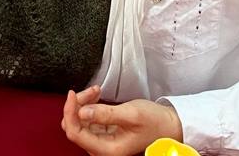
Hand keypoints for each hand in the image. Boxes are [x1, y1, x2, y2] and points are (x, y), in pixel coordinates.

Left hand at [61, 87, 183, 155]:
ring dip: (84, 103)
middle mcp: (102, 148)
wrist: (168, 125)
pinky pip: (88, 119)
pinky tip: (98, 95)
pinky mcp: (104, 133)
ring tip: (97, 90)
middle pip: (75, 126)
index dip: (70, 112)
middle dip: (79, 105)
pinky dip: (90, 105)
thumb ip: (105, 113)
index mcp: (108, 149)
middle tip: (93, 90)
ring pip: (80, 121)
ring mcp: (102, 141)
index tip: (73, 94)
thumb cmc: (154, 122)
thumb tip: (81, 112)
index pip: (75, 133)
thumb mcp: (131, 114)